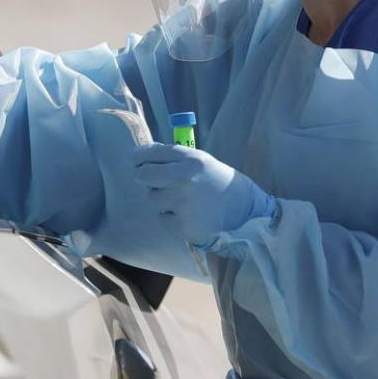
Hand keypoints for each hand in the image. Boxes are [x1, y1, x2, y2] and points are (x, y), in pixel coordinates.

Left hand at [132, 143, 274, 246]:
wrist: (245, 212)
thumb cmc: (220, 183)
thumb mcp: (202, 161)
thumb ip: (175, 158)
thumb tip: (143, 156)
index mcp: (190, 159)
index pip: (152, 153)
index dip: (137, 156)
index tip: (132, 158)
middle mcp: (183, 179)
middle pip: (143, 175)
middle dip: (143, 176)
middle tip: (147, 178)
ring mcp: (181, 204)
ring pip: (152, 198)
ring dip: (160, 198)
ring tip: (181, 199)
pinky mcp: (181, 225)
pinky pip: (163, 217)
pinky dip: (170, 216)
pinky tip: (188, 214)